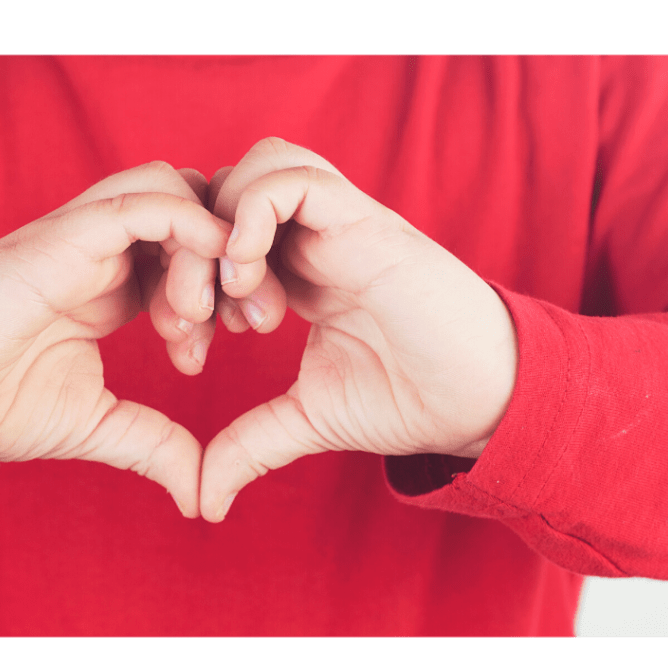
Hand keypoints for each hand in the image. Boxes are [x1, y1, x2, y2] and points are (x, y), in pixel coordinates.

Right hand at [0, 162, 230, 516]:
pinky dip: (187, 231)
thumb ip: (154, 445)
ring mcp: (83, 238)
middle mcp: (103, 253)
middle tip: (247, 325)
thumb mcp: (95, 425)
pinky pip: (143, 200)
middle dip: (238, 262)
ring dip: (210, 249)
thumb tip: (204, 493)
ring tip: (196, 321)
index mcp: (112, 286)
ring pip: (176, 192)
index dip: (228, 291)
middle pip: (196, 211)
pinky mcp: (63, 236)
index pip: (194, 254)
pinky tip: (190, 302)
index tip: (229, 344)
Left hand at [199, 138, 519, 521]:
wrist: (482, 400)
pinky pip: (291, 177)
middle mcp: (313, 238)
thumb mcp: (307, 420)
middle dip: (190, 255)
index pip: (217, 237)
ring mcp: (338, 223)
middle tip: (198, 323)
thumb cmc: (406, 399)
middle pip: (225, 192)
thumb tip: (204, 500)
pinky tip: (254, 281)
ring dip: (224, 231)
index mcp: (297, 272)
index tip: (191, 352)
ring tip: (236, 300)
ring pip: (255, 166)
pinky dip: (254, 217)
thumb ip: (249, 446)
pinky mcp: (364, 221)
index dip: (184, 286)